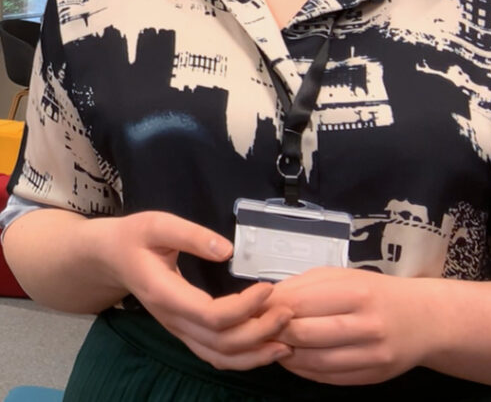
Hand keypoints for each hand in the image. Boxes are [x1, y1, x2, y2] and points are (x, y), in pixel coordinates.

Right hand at [97, 211, 292, 369]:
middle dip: (258, 332)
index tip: (267, 288)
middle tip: (288, 311)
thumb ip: (191, 235)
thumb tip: (226, 249)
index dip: (243, 308)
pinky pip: (215, 354)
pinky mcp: (185, 330)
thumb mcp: (158, 225)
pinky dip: (243, 357)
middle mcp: (173, 320)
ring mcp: (178, 330)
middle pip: (219, 343)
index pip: (209, 316)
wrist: (109, 258)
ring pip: (218, 357)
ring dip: (255, 353)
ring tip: (287, 339)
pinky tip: (267, 346)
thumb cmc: (134, 238)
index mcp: (166, 294)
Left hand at [266, 267, 429, 384]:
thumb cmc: (377, 292)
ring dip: (285, 354)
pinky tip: (294, 358)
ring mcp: (370, 355)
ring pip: (312, 361)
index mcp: (357, 292)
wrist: (423, 319)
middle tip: (260, 328)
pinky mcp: (371, 377)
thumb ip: (306, 286)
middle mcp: (366, 325)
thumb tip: (267, 298)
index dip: (271, 308)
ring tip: (274, 343)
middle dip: (274, 333)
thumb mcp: (345, 277)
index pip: (300, 303)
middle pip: (303, 335)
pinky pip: (326, 378)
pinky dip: (303, 370)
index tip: (254, 307)